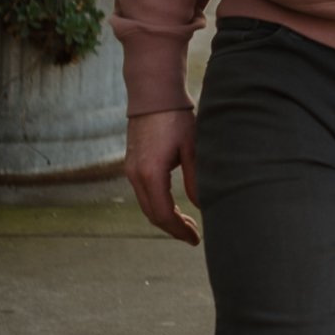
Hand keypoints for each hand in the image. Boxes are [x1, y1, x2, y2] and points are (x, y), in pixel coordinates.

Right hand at [125, 109, 200, 243]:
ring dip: (165, 217)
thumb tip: (203, 206)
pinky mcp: (132, 164)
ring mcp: (131, 170)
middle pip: (152, 214)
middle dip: (173, 228)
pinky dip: (158, 204)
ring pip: (147, 205)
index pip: (163, 214)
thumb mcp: (193, 149)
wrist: (154, 95)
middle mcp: (135, 176)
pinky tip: (174, 205)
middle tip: (194, 235)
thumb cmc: (177, 118)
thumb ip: (196, 180)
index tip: (195, 239)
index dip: (179, 230)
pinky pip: (144, 193)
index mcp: (150, 174)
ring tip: (187, 223)